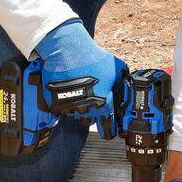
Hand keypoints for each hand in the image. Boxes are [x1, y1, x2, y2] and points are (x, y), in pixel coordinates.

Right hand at [36, 20, 128, 139]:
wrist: (68, 52)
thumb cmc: (93, 59)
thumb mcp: (116, 68)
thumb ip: (122, 80)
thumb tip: (125, 84)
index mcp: (103, 106)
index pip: (108, 129)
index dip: (110, 129)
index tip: (110, 127)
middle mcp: (86, 111)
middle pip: (92, 121)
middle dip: (94, 112)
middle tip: (94, 97)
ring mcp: (70, 109)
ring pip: (77, 115)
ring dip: (80, 107)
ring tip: (81, 91)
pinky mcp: (55, 105)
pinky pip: (63, 108)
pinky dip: (66, 102)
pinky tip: (69, 90)